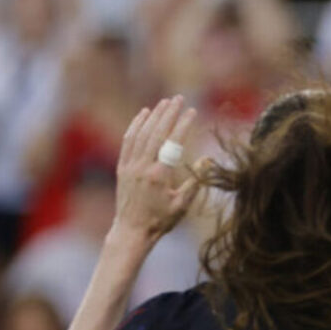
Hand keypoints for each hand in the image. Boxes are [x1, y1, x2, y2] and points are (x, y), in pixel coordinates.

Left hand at [114, 96, 201, 239]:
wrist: (132, 231)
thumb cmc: (161, 221)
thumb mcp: (183, 204)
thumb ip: (195, 181)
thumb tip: (208, 161)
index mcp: (159, 175)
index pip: (173, 142)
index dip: (183, 125)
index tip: (192, 111)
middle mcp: (142, 166)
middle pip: (157, 132)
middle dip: (169, 113)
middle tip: (179, 98)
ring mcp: (130, 165)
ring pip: (142, 134)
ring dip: (154, 116)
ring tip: (164, 102)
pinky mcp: (122, 167)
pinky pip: (128, 141)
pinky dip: (136, 125)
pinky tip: (143, 115)